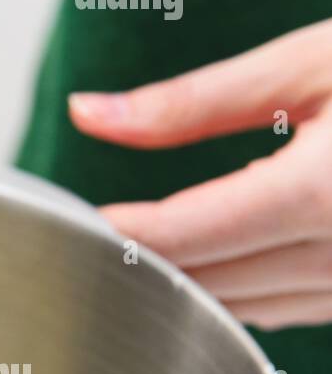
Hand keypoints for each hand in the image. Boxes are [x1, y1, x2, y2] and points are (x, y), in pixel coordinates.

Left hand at [69, 19, 331, 329]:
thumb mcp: (308, 63)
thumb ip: (190, 102)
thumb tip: (89, 114)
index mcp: (327, 190)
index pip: (186, 235)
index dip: (116, 233)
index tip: (68, 221)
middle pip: (207, 282)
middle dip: (140, 263)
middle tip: (81, 234)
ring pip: (246, 310)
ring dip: (185, 286)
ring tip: (130, 250)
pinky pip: (293, 311)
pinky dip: (241, 292)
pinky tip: (211, 265)